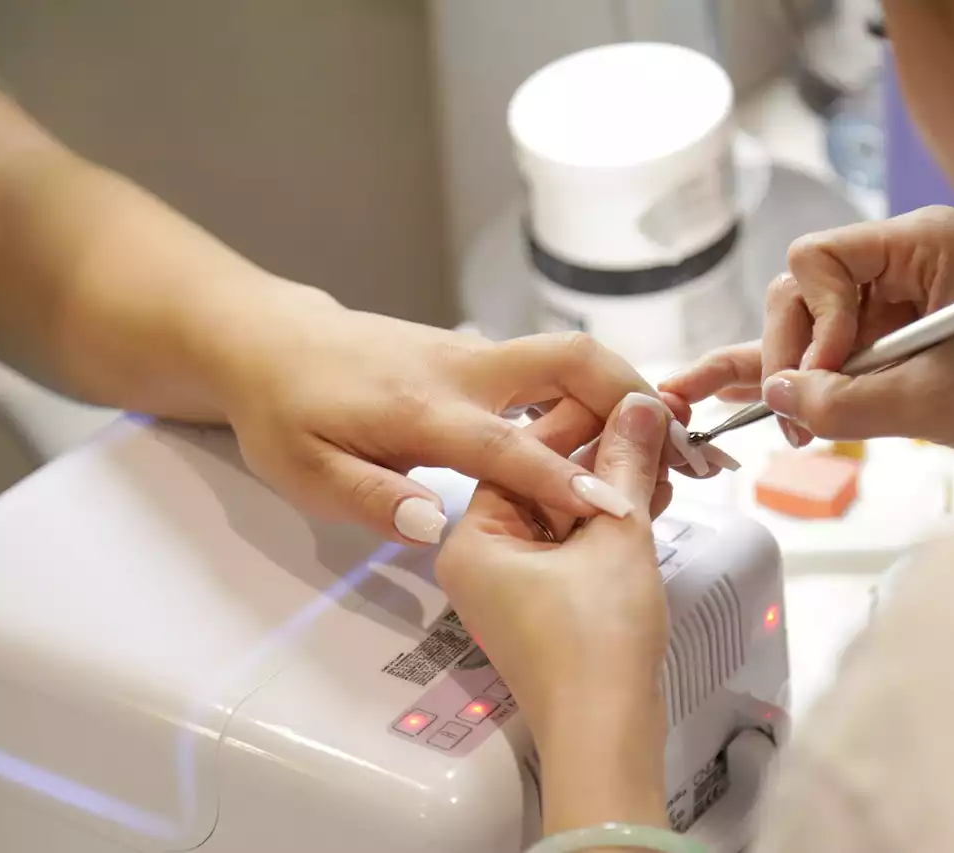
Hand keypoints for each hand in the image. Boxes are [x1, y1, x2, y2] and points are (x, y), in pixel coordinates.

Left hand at [205, 287, 709, 544]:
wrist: (271, 342)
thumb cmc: (286, 412)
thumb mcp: (306, 473)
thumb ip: (373, 498)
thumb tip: (441, 523)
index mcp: (423, 409)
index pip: (508, 446)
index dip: (565, 480)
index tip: (618, 509)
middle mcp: (462, 371)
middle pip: (568, 359)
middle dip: (631, 394)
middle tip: (682, 443)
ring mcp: (475, 354)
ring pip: (568, 356)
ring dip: (624, 391)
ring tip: (670, 442)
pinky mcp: (478, 355)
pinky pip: (550, 368)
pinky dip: (595, 393)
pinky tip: (614, 432)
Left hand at [436, 394, 671, 832]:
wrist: (604, 735)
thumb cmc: (593, 644)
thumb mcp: (615, 537)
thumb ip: (625, 464)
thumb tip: (641, 408)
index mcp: (473, 537)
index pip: (521, 452)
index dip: (581, 419)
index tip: (627, 398)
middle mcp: (482, 557)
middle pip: (543, 480)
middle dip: (602, 456)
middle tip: (653, 427)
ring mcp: (513, 583)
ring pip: (563, 512)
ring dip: (613, 487)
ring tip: (664, 461)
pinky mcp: (544, 604)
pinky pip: (573, 543)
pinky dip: (609, 522)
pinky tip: (652, 497)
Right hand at [664, 207, 953, 467]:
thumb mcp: (928, 404)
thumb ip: (843, 400)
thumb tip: (776, 394)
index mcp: (923, 242)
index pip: (817, 258)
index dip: (811, 320)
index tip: (831, 374)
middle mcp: (903, 256)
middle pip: (802, 289)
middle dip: (793, 353)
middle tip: (796, 415)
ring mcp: (894, 293)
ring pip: (807, 321)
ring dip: (794, 372)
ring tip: (784, 422)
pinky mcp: (891, 329)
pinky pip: (829, 346)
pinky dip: (803, 375)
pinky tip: (743, 393)